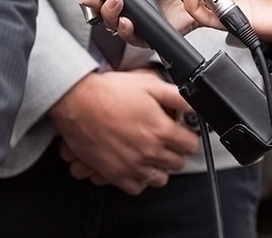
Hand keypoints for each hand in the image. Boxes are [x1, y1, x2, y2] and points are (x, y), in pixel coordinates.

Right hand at [43, 0, 197, 46]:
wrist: (201, 0)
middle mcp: (121, 2)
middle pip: (95, 4)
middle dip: (87, 0)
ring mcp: (131, 19)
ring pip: (110, 21)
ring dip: (109, 12)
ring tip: (115, 2)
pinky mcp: (144, 35)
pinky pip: (130, 36)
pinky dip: (128, 28)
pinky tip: (129, 20)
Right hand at [48, 69, 198, 195]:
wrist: (76, 101)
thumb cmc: (107, 92)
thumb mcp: (146, 84)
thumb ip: (176, 96)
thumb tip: (195, 103)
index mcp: (161, 129)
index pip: (190, 144)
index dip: (185, 136)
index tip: (178, 133)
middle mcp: (150, 151)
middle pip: (177, 163)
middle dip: (173, 151)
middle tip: (162, 141)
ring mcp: (133, 164)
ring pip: (160, 179)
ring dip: (158, 167)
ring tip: (149, 154)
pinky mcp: (115, 173)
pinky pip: (137, 187)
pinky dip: (138, 179)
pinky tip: (134, 165)